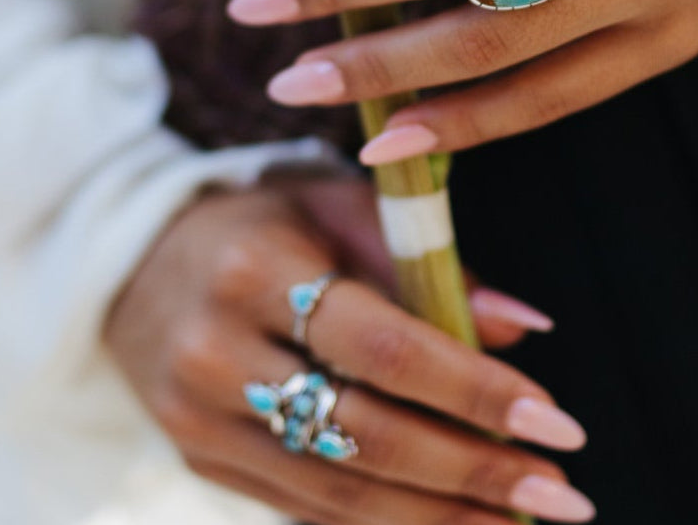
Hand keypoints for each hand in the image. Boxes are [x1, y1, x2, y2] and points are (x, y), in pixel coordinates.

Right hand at [104, 176, 594, 523]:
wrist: (136, 262)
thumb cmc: (264, 222)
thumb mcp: (337, 205)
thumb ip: (428, 260)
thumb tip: (524, 330)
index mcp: (258, 270)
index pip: (382, 345)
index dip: (473, 390)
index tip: (557, 420)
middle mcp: (219, 353)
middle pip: (364, 434)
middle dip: (473, 471)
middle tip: (561, 491)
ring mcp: (201, 421)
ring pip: (338, 491)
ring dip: (441, 516)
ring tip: (521, 518)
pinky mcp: (200, 461)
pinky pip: (305, 509)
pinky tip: (451, 524)